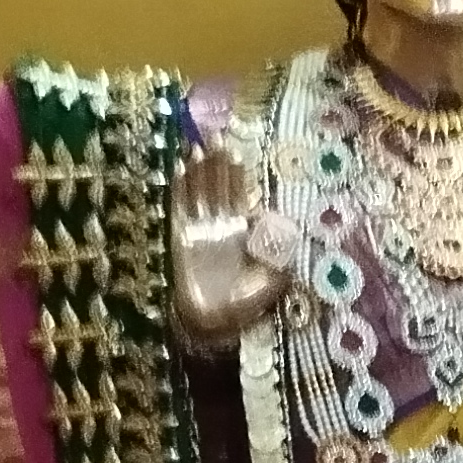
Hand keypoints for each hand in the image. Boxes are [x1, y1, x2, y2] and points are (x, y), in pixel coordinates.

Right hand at [169, 121, 291, 349]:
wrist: (207, 325)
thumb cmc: (239, 308)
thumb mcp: (267, 287)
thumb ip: (276, 265)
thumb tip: (285, 239)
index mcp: (243, 233)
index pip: (241, 197)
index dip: (238, 176)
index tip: (238, 153)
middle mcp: (221, 226)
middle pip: (219, 187)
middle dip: (218, 164)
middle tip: (216, 136)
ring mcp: (198, 229)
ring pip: (199, 192)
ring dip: (198, 170)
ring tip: (199, 146)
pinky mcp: (177, 237)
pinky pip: (177, 208)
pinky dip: (178, 189)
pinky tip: (178, 169)